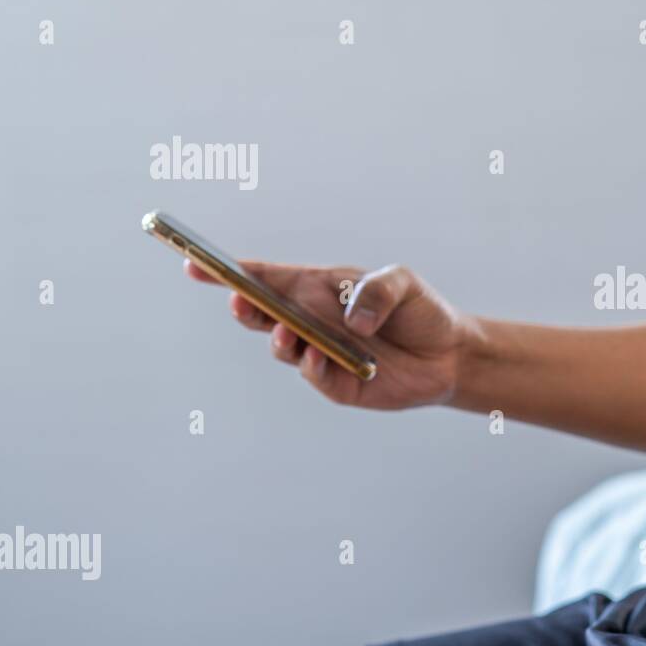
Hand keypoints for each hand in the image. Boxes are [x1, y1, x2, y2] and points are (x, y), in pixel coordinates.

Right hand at [186, 259, 476, 409]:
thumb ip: (379, 289)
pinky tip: (320, 356)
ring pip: (282, 346)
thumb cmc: (420, 312)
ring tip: (290, 332)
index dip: (229, 271)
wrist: (451, 356)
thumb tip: (354, 318)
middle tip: (240, 301)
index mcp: (319, 289)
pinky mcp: (337, 383)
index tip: (194, 262)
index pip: (267, 278)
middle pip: (262, 313)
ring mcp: (320, 353)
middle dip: (244, 306)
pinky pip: (314, 375)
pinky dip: (312, 365)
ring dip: (279, 338)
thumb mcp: (404, 283)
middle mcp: (312, 321)